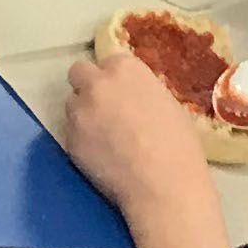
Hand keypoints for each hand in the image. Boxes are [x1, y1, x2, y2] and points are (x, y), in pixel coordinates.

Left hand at [58, 52, 219, 232]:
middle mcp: (96, 84)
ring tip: (103, 138)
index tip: (122, 94)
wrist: (163, 186)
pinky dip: (82, 142)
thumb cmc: (178, 146)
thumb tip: (132, 96)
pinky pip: (70, 134)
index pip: (109, 62)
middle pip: (79, 73)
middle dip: (88, 86)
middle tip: (103, 108)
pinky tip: (101, 157)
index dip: (115, 79)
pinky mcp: (69, 140)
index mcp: (125, 69)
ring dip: (83, 115)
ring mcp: (79, 112)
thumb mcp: (168, 104)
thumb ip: (142, 92)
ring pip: (72, 105)